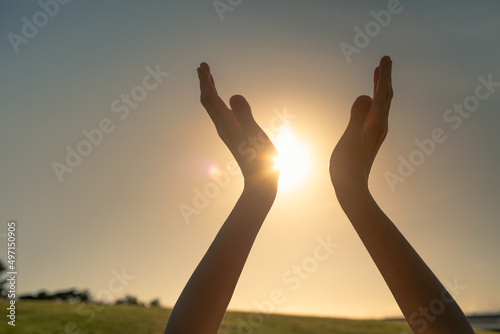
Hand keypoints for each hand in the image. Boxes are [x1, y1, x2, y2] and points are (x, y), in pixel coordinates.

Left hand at [197, 63, 278, 187]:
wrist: (260, 181)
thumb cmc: (260, 158)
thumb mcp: (255, 133)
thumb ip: (244, 114)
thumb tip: (233, 95)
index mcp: (226, 124)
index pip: (211, 98)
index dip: (206, 81)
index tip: (201, 67)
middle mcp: (223, 127)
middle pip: (207, 101)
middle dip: (204, 83)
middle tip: (203, 66)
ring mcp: (227, 132)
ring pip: (212, 108)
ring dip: (209, 90)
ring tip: (210, 78)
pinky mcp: (233, 135)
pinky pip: (220, 114)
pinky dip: (217, 101)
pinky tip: (224, 101)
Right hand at [329, 56, 392, 192]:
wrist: (352, 186)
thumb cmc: (348, 164)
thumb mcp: (351, 137)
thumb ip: (358, 115)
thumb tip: (365, 96)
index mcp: (376, 123)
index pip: (383, 94)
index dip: (384, 75)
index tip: (385, 59)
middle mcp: (380, 126)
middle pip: (385, 97)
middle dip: (384, 78)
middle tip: (384, 61)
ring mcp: (376, 132)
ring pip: (381, 105)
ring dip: (380, 88)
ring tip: (377, 75)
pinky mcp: (370, 138)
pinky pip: (375, 112)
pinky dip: (374, 101)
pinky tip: (368, 103)